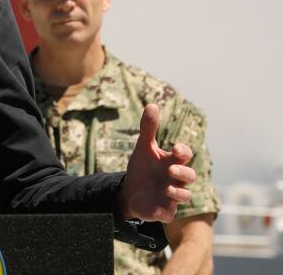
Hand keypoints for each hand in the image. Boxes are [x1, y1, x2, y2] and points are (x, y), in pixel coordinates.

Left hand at [119, 103, 195, 221]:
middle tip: (171, 169)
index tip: (176, 149)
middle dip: (183, 172)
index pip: (185, 156)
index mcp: (172, 162)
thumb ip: (148, 128)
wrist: (130, 191)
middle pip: (190, 176)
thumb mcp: (143, 148)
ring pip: (185, 196)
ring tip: (168, 188)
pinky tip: (158, 210)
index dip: (183, 152)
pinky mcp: (163, 211)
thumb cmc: (142, 168)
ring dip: (179, 192)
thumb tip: (152, 104)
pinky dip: (164, 212)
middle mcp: (176, 179)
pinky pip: (168, 214)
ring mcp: (171, 196)